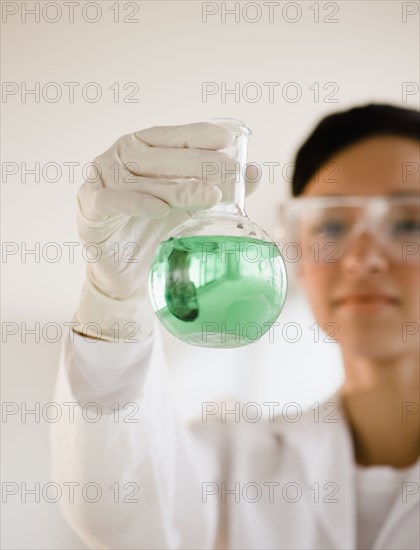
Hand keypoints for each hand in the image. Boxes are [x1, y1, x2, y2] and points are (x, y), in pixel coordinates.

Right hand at [73, 122, 259, 341]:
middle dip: (198, 163)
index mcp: (140, 148)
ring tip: (210, 195)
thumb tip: (255, 171)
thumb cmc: (156, 228)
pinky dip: (136, 204)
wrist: (125, 268)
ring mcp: (100, 181)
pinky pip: (111, 203)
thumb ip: (218, 186)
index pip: (172, 136)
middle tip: (230, 172)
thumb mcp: (190, 205)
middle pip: (159, 156)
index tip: (229, 138)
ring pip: (140, 179)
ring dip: (176, 187)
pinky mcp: (89, 209)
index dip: (199, 135)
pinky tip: (160, 209)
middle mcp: (118, 158)